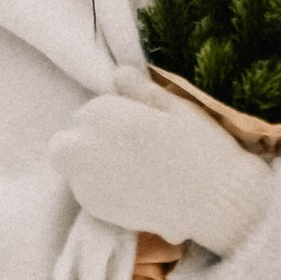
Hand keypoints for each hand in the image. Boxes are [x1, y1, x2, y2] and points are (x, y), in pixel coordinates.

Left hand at [54, 76, 270, 254]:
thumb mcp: (176, 107)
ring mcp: (85, 179)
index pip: (90, 110)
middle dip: (87, 140)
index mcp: (104, 113)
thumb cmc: (201, 148)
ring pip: (71, 165)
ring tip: (130, 169)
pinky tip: (130, 188)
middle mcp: (85, 146)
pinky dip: (99, 187)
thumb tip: (118, 73)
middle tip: (125, 150)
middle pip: (67, 139)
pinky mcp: (93, 207)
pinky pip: (84, 189)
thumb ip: (140, 90)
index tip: (138, 129)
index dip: (113, 118)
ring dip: (89, 163)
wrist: (213, 201)